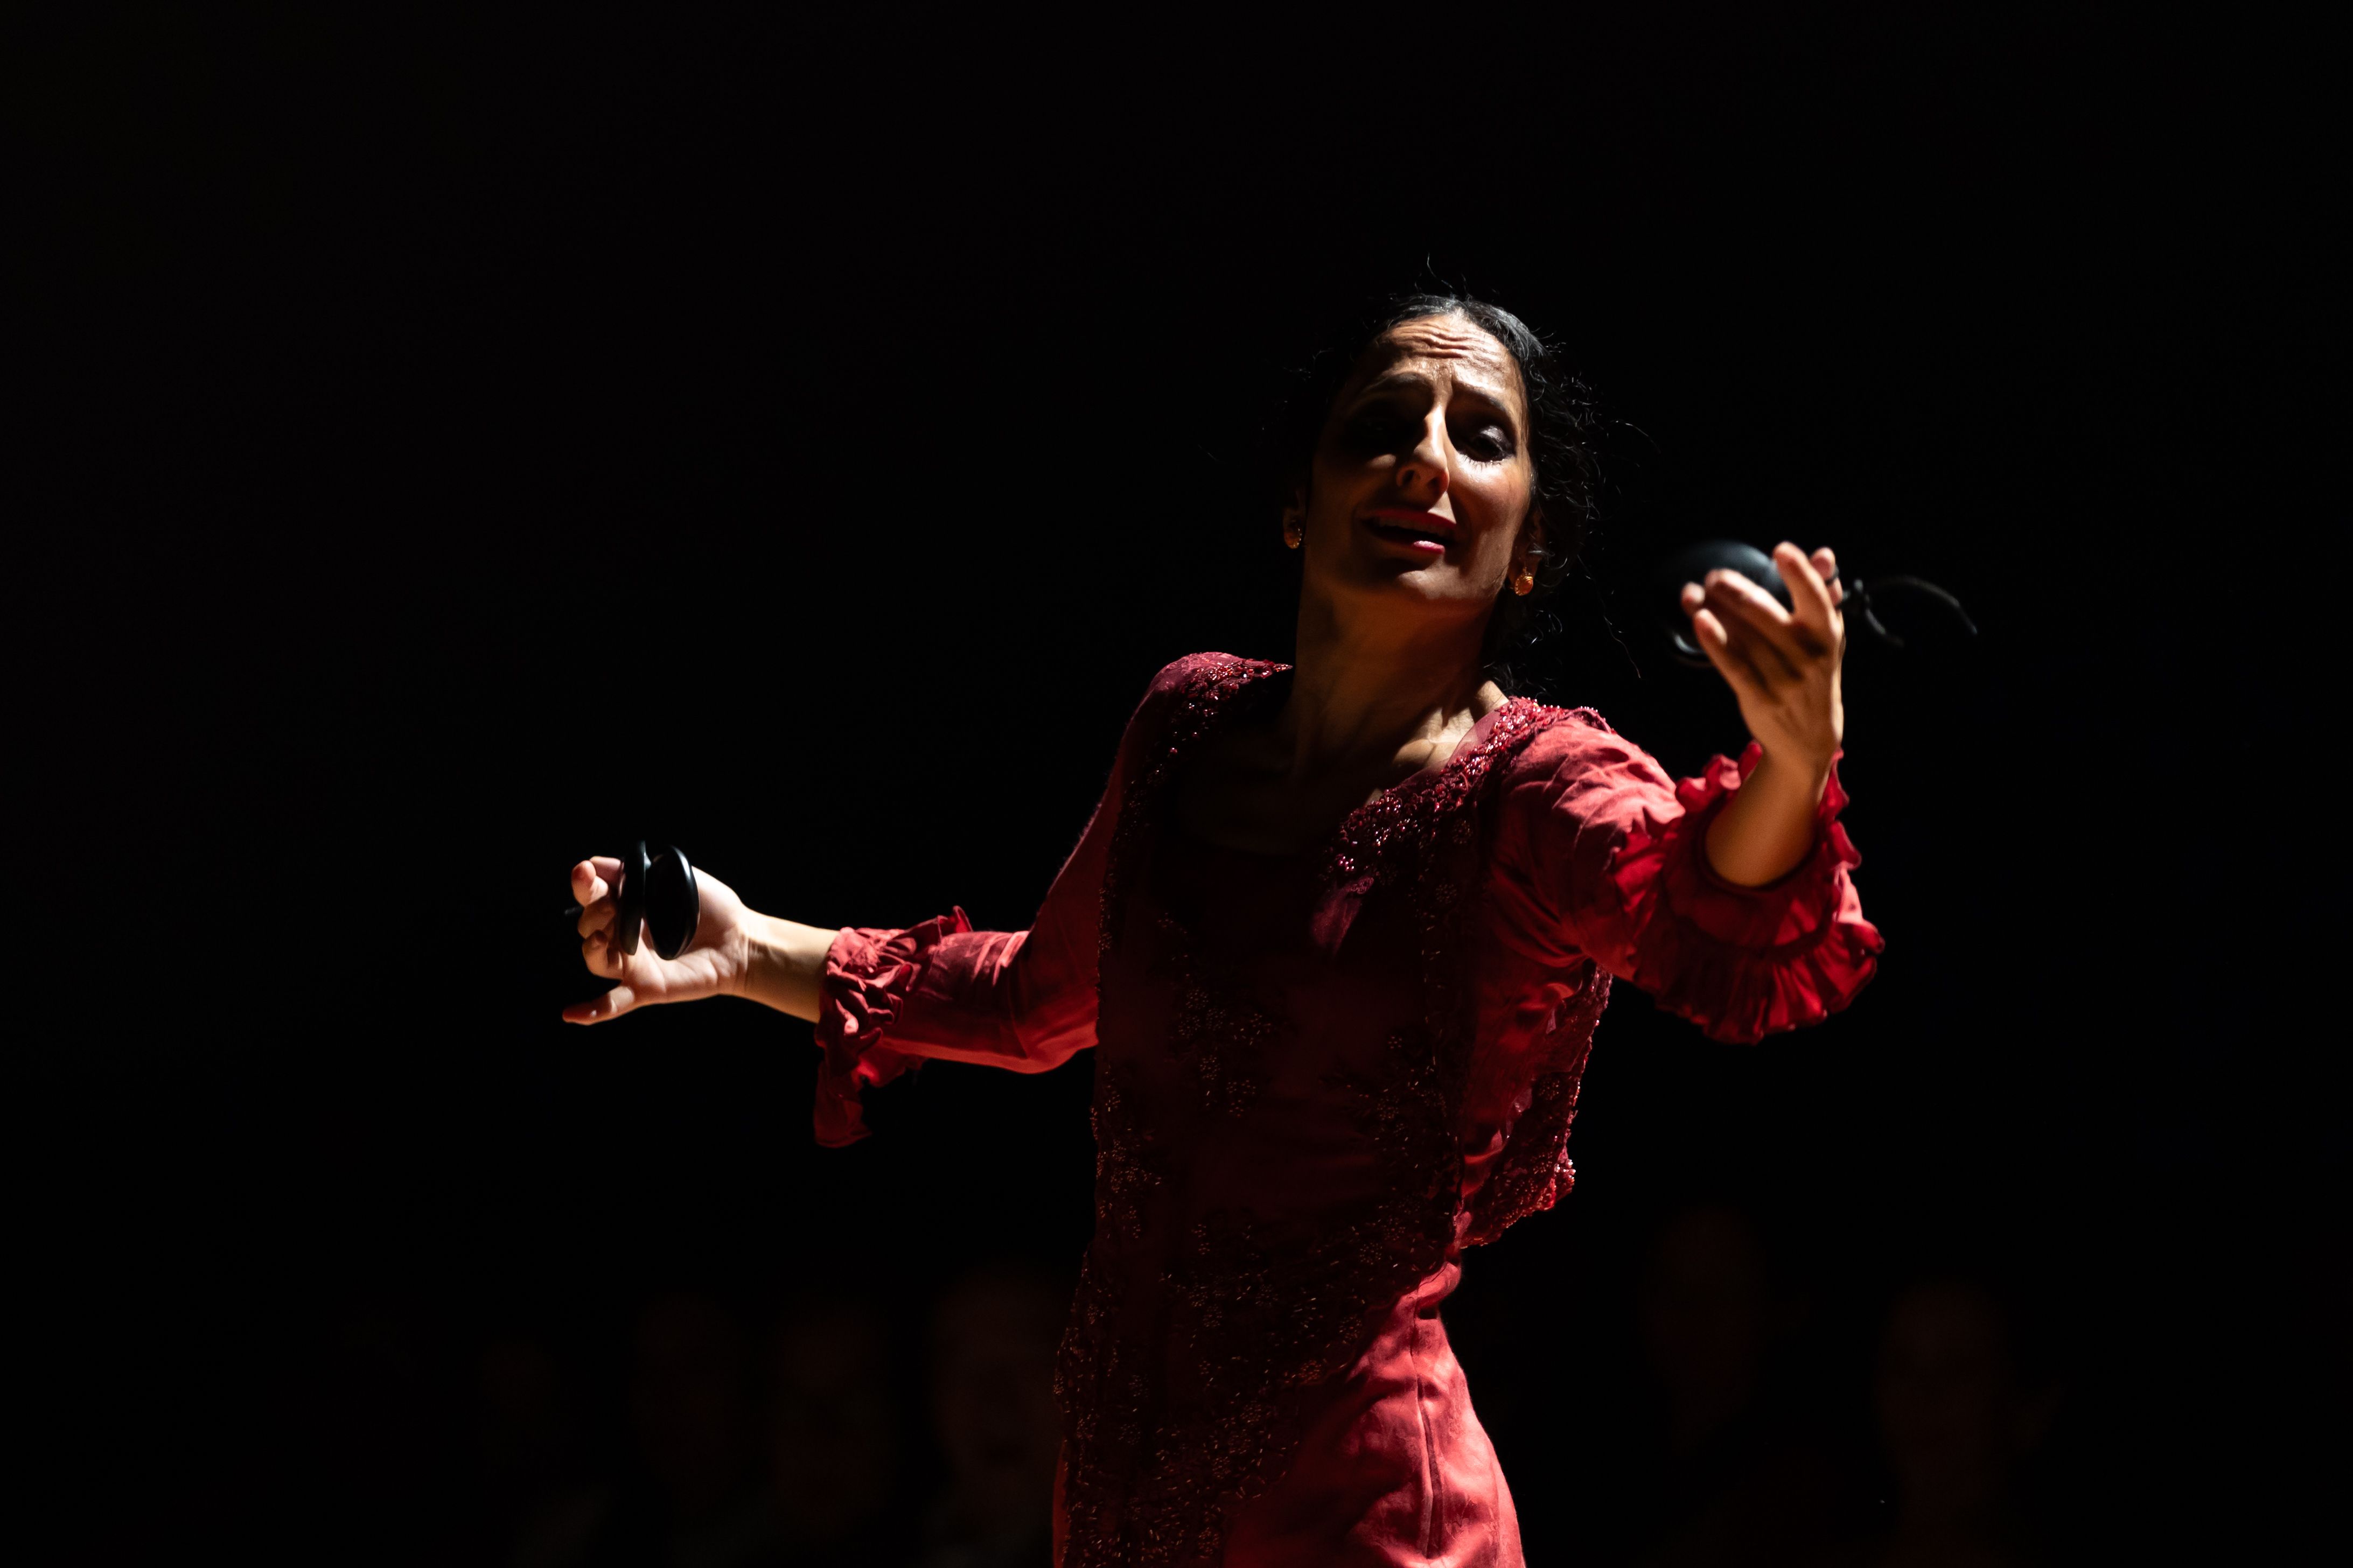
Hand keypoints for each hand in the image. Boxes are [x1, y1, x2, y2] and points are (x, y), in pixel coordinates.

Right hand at [563, 855, 754, 1023]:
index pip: (594, 895)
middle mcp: (625, 935)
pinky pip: (613, 1002)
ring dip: (592, 947)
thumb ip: (637, 872)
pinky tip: (571, 1014)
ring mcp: (634, 963)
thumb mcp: (674, 880)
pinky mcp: (646, 987)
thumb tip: (594, 863)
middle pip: (589, 926)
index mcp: (629, 906)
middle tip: (613, 904)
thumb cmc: (711, 907)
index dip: (585, 885)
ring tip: (603, 937)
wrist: (741, 939)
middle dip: (594, 912)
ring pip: (595, 959)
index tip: (584, 871)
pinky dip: (591, 1010)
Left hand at [1681, 542, 1845, 772]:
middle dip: (1735, 589)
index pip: (1815, 598)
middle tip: (1714, 576)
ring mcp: (1783, 677)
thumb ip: (1822, 595)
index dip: (1800, 573)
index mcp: (1827, 633)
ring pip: (1742, 635)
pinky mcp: (1758, 695)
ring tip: (1692, 592)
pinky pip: (1732, 663)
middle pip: (1764, 612)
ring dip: (1714, 608)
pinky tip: (1699, 619)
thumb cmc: (1815, 673)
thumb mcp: (1827, 637)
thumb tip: (1823, 554)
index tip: (1781, 550)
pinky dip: (1714, 640)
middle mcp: (1807, 654)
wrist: (1810, 738)